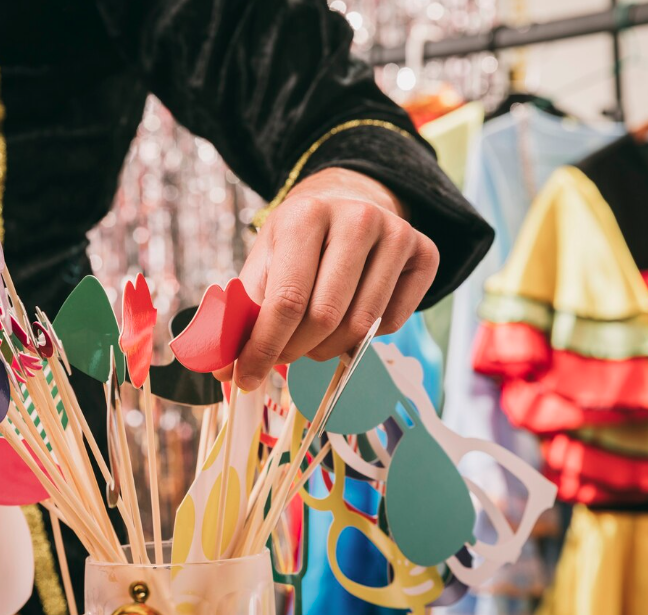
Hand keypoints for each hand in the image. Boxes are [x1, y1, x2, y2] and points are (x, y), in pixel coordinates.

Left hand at [216, 167, 438, 390]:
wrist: (348, 202)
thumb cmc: (298, 243)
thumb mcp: (263, 262)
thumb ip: (240, 314)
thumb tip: (221, 370)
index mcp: (305, 215)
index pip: (286, 301)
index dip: (263, 348)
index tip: (245, 379)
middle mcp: (357, 218)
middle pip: (325, 318)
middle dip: (294, 351)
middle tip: (280, 356)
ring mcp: (397, 233)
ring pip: (361, 328)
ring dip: (328, 350)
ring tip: (312, 338)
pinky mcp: (426, 252)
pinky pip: (394, 323)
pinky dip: (365, 338)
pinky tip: (349, 316)